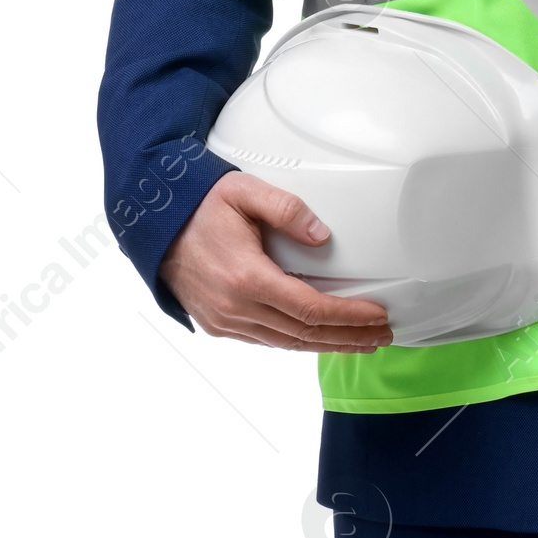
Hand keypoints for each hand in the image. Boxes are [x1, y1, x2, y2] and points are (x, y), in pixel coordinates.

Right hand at [159, 171, 392, 352]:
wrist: (157, 225)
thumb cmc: (201, 207)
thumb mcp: (245, 191)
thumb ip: (287, 209)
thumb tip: (322, 235)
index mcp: (247, 278)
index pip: (310, 309)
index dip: (348, 317)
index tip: (377, 317)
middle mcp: (236, 308)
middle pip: (304, 334)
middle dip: (347, 337)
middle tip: (380, 337)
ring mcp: (225, 321)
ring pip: (286, 344)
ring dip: (326, 345)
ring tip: (359, 343)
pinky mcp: (218, 324)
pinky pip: (265, 341)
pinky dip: (296, 342)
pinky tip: (318, 338)